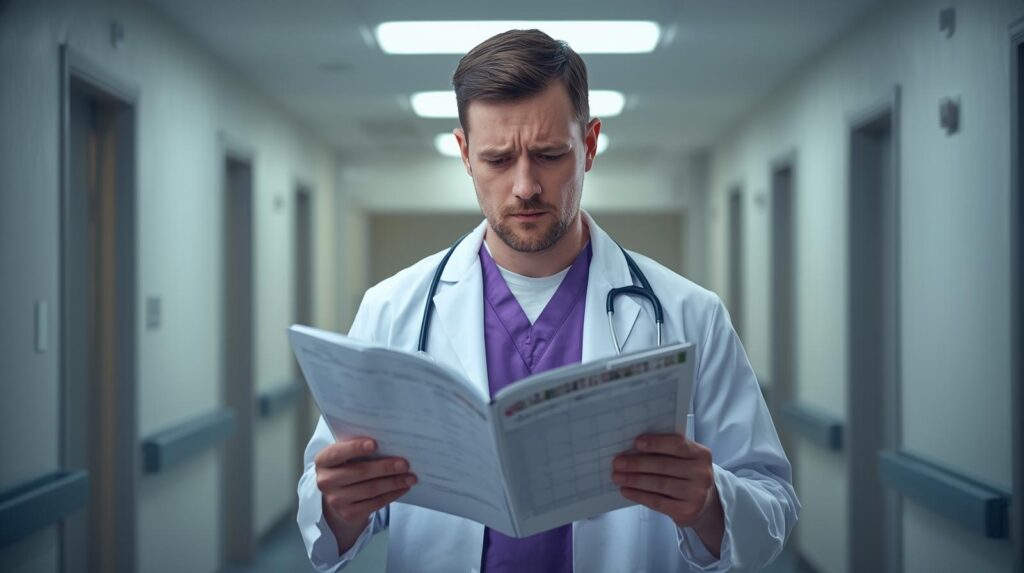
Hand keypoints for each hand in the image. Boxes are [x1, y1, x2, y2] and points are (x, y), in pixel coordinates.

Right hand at [315, 438, 415, 552]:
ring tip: (410, 477)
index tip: (375, 444)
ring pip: (371, 489)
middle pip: (360, 472)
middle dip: (385, 467)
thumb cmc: (347, 466)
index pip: (337, 453)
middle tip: (405, 464)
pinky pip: (375, 503)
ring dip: (394, 483)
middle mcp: (326, 481)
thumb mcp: (346, 455)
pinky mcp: (348, 514)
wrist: (338, 495)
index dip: (354, 448)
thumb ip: (358, 448)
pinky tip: (403, 488)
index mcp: (323, 461)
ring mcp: (336, 500)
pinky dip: (392, 494)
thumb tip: (389, 442)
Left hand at [612, 434, 723, 556]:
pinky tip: (626, 490)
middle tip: (618, 462)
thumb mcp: (685, 459)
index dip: (656, 443)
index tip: (635, 443)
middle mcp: (702, 473)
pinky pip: (658, 502)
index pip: (677, 444)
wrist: (705, 503)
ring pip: (659, 484)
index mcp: (701, 454)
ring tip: (617, 477)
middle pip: (664, 466)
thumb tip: (633, 449)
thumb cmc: (687, 474)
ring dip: (634, 480)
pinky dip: (639, 495)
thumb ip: (667, 451)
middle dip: (637, 463)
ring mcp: (696, 494)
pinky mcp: (687, 511)